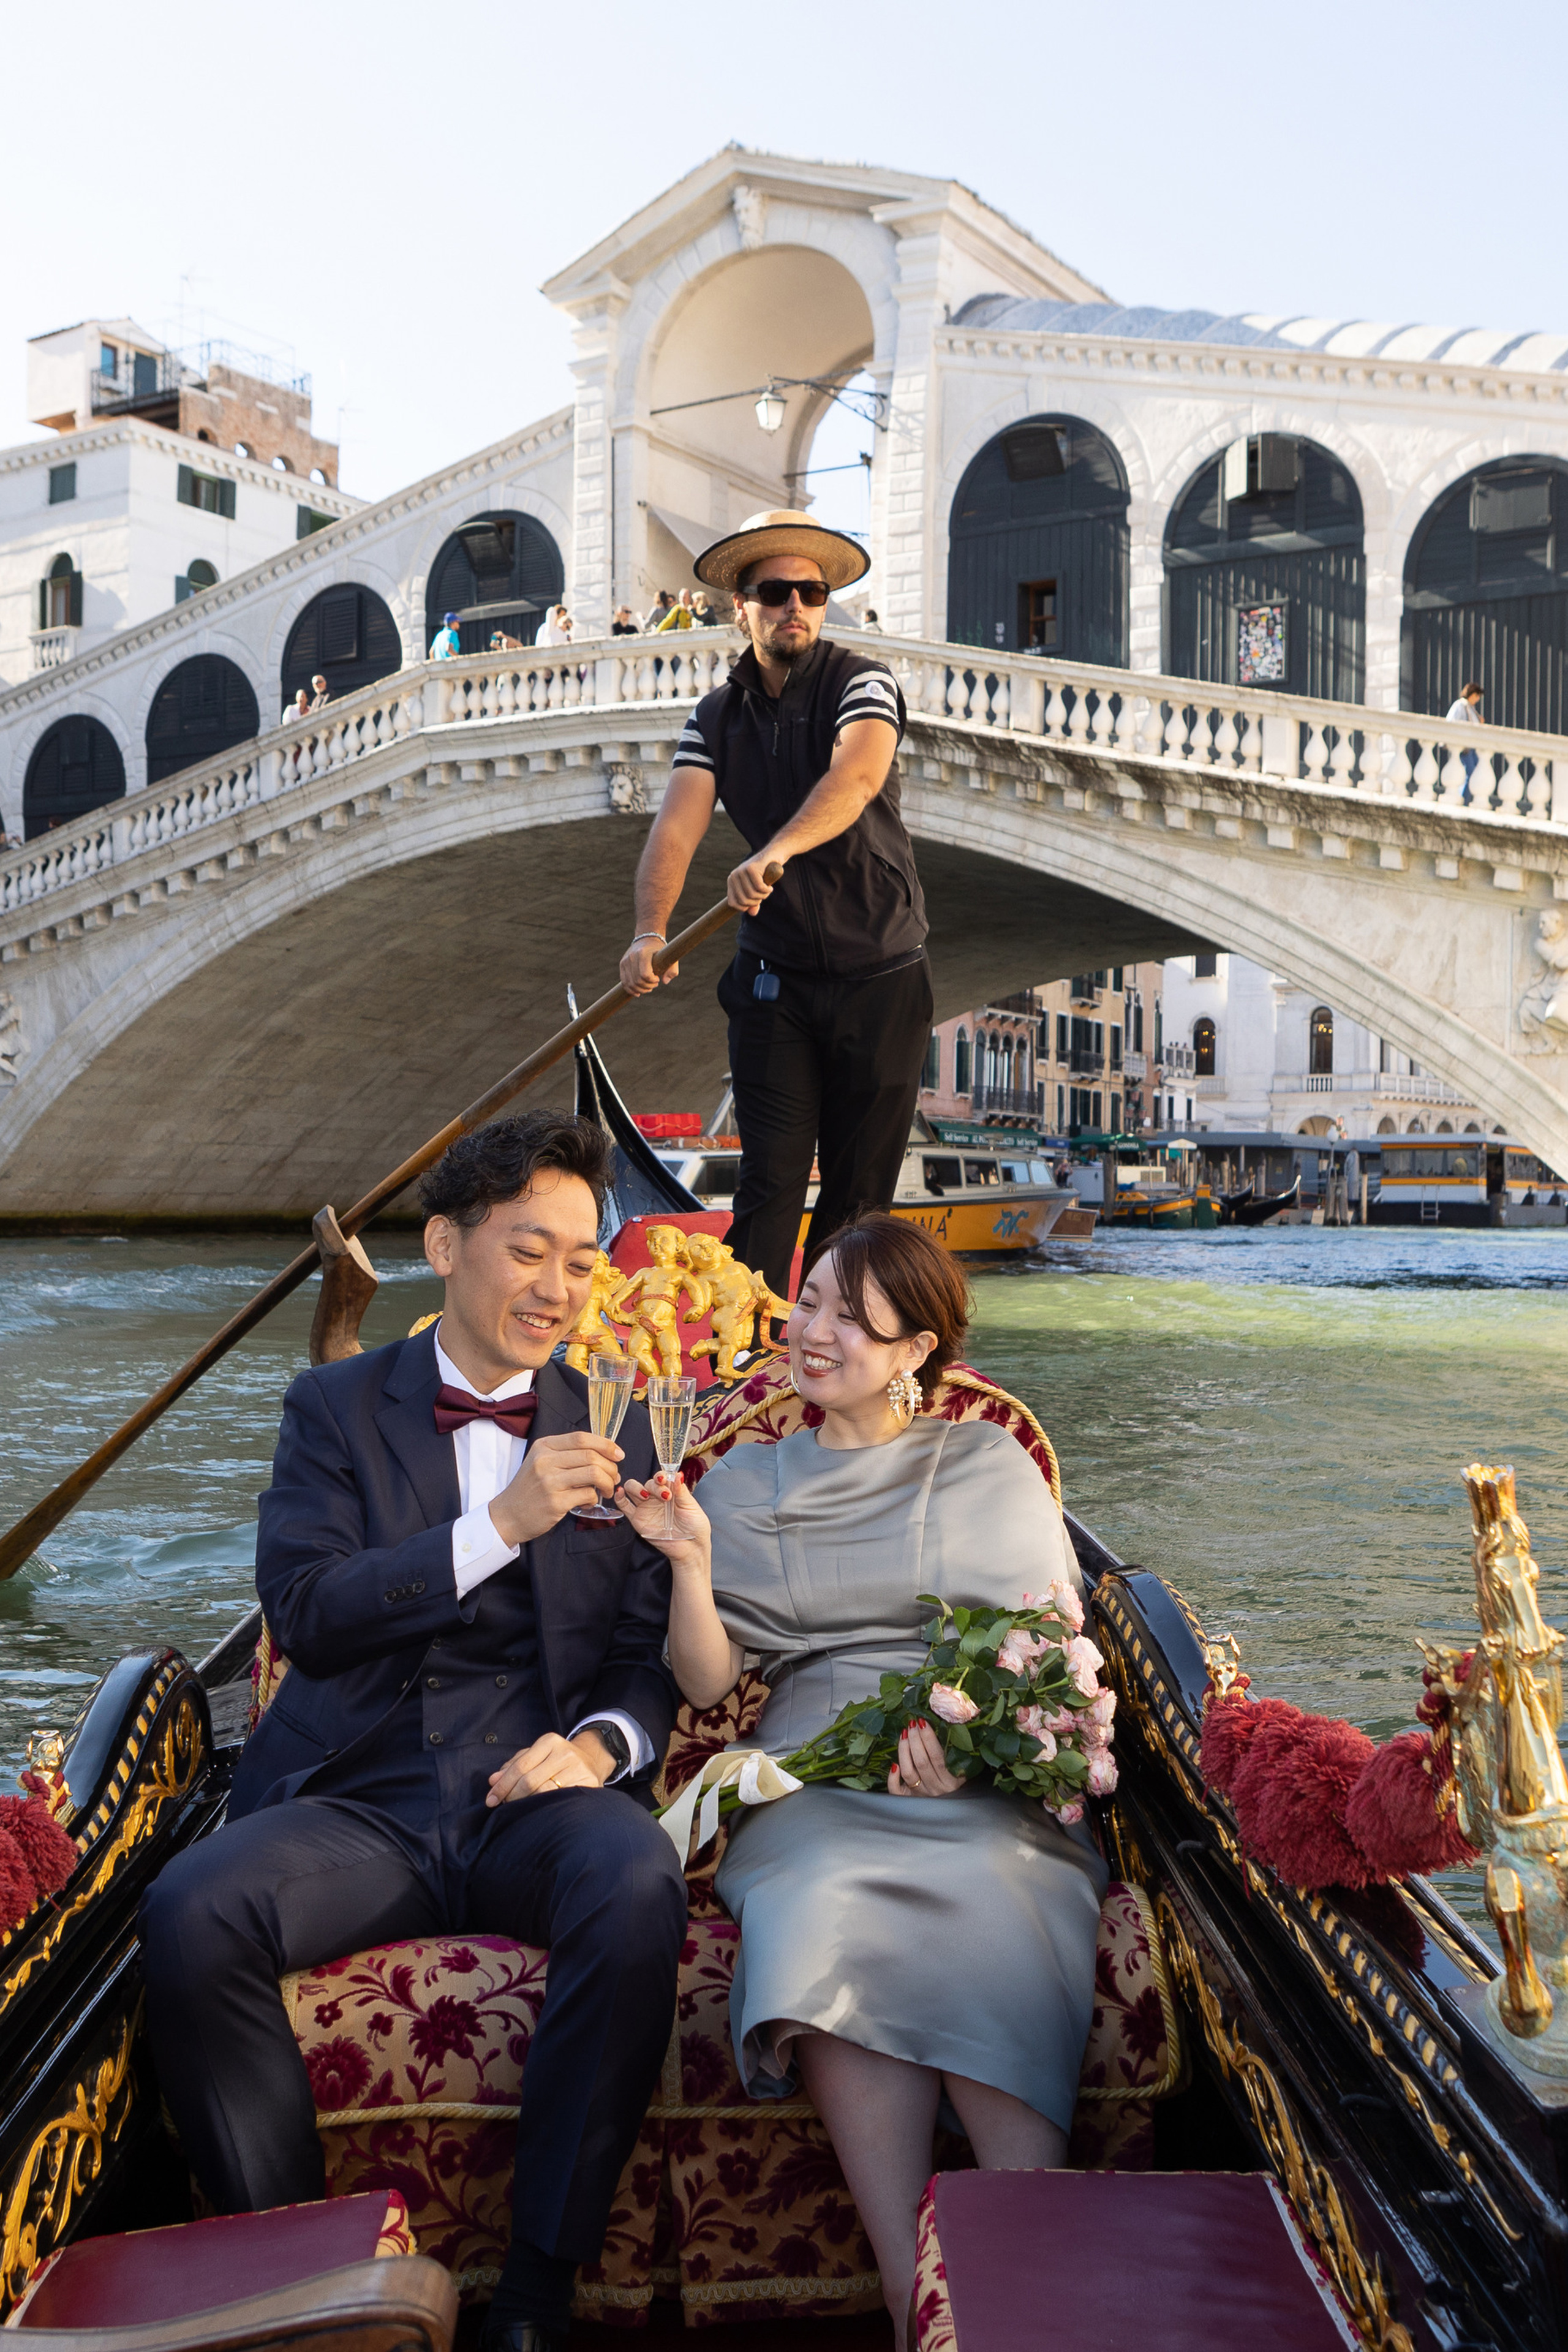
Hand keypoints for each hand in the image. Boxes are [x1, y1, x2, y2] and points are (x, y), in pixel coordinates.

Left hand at [485, 1728, 612, 1805]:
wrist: (591, 1761)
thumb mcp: (535, 1755)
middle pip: (529, 1780)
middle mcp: (564, 1752)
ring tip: (519, 1808)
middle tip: (504, 1806)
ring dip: (527, 1803)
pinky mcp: (587, 1783)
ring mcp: (578, 1768)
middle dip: (512, 1796)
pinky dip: (545, 1807)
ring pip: (544, 1792)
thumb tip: (493, 1780)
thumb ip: (513, 1765)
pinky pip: (560, 1800)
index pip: (520, 1766)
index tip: (491, 1799)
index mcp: (549, 1741)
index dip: (503, 1785)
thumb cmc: (556, 1760)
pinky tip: (538, 1811)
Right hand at [487, 1431, 621, 1546]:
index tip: (618, 1453)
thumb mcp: (541, 1462)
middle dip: (611, 1466)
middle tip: (615, 1476)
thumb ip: (566, 1454)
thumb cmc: (529, 1489)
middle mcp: (545, 1461)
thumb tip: (603, 1453)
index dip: (605, 1444)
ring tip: (607, 1489)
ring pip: (593, 1473)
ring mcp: (550, 1482)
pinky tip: (589, 1502)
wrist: (508, 1515)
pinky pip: (588, 1494)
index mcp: (544, 1447)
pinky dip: (595, 1498)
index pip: (581, 1438)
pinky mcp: (555, 1502)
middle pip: (591, 1455)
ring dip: (608, 1482)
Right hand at [615, 1472, 711, 1564]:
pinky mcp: (637, 1519)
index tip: (666, 1482)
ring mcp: (646, 1507)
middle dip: (654, 1485)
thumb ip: (682, 1491)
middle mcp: (657, 1497)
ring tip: (646, 1496)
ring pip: (633, 1489)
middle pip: (647, 1482)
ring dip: (636, 1487)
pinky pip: (624, 1505)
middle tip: (664, 1496)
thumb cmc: (695, 1527)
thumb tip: (678, 1474)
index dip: (661, 1476)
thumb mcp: (691, 1507)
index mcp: (670, 1491)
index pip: (661, 1476)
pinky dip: (619, 1497)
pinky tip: (620, 1492)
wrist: (690, 1548)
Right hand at [619, 936, 676, 994]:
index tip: (658, 979)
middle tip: (654, 984)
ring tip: (648, 987)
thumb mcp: (669, 957)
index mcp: (643, 953)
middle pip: (637, 980)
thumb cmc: (660, 950)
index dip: (652, 981)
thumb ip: (672, 970)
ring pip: (630, 983)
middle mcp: (632, 956)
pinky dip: (630, 990)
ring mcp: (625, 961)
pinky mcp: (622, 965)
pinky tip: (638, 992)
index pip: (645, 974)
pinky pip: (624, 982)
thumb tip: (665, 982)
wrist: (647, 939)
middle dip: (647, 986)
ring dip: (640, 990)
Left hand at [727, 852, 783, 913]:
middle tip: (763, 895)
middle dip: (756, 901)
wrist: (773, 856)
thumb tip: (752, 913)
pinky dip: (767, 890)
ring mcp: (741, 871)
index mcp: (731, 882)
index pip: (733, 903)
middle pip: (743, 900)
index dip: (745, 907)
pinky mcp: (751, 868)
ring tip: (767, 889)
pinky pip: (759, 887)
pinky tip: (770, 886)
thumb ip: (753, 903)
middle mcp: (734, 876)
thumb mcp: (757, 891)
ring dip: (763, 895)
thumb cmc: (764, 875)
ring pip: (752, 894)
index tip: (755, 901)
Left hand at [887, 1718, 966, 1797]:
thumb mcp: (962, 1772)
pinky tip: (893, 1764)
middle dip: (915, 1739)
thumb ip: (954, 1754)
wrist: (952, 1812)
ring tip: (904, 1734)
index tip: (923, 1722)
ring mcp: (921, 1795)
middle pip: (921, 1762)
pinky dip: (893, 1778)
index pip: (937, 1756)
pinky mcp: (909, 1800)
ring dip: (904, 1750)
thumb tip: (947, 1727)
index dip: (929, 1738)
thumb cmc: (957, 1783)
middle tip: (912, 1723)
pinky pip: (897, 1790)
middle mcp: (935, 1789)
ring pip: (908, 1772)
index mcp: (950, 1782)